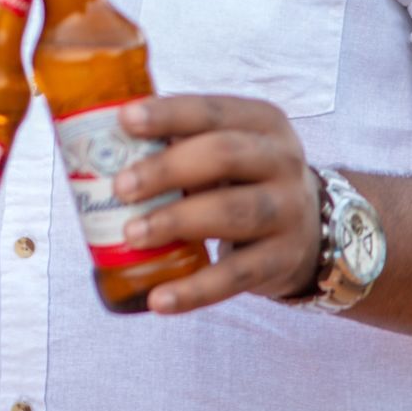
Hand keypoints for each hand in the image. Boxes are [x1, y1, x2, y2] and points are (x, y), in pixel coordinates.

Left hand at [111, 95, 322, 313]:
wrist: (313, 229)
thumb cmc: (241, 178)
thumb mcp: (225, 147)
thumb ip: (176, 140)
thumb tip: (98, 138)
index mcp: (260, 122)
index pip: (212, 111)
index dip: (168, 114)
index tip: (124, 120)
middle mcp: (281, 161)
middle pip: (224, 156)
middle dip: (167, 169)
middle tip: (120, 186)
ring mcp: (288, 212)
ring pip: (232, 213)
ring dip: (176, 222)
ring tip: (131, 235)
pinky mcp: (282, 260)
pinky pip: (236, 277)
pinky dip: (194, 290)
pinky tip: (158, 300)